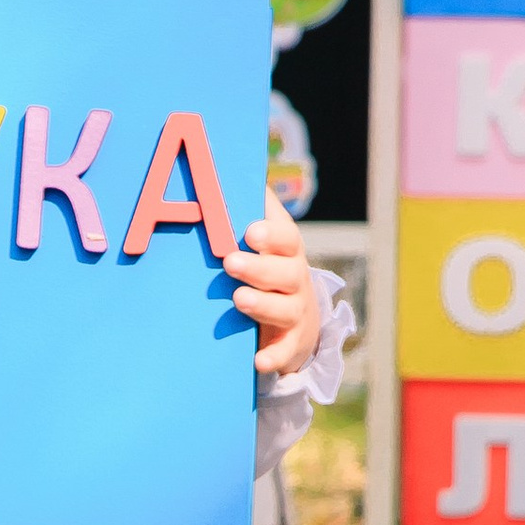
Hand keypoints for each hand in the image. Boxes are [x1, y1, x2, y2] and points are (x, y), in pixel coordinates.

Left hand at [224, 190, 321, 380]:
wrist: (298, 321)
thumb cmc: (268, 266)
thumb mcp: (261, 238)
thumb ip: (247, 206)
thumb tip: (226, 163)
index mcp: (286, 251)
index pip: (286, 238)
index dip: (271, 234)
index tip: (250, 231)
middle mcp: (296, 280)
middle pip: (286, 272)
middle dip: (259, 267)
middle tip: (230, 262)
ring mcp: (295, 312)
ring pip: (286, 309)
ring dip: (263, 305)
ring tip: (239, 300)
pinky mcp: (290, 344)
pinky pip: (285, 352)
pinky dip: (273, 357)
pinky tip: (257, 361)